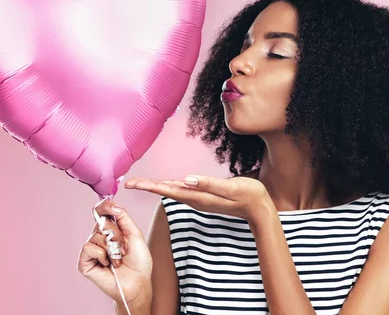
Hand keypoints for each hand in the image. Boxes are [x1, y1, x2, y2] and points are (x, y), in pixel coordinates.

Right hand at [77, 200, 152, 303]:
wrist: (138, 282)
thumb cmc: (138, 261)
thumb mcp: (135, 234)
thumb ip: (124, 217)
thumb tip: (113, 205)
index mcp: (110, 230)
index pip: (101, 212)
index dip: (104, 207)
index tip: (111, 205)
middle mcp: (99, 238)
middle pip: (100, 222)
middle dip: (115, 233)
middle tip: (123, 247)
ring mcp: (91, 250)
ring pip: (95, 235)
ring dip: (110, 246)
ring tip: (117, 258)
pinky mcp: (84, 262)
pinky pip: (88, 247)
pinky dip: (101, 254)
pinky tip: (107, 263)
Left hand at [124, 174, 270, 221]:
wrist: (260, 209)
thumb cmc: (249, 195)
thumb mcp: (231, 187)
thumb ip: (209, 184)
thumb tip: (186, 179)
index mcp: (199, 196)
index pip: (169, 190)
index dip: (150, 186)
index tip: (133, 183)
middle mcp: (196, 199)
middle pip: (167, 191)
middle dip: (147, 186)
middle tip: (128, 182)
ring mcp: (200, 199)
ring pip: (173, 191)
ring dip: (156, 186)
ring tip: (141, 182)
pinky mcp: (205, 197)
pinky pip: (182, 192)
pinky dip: (169, 187)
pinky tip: (165, 184)